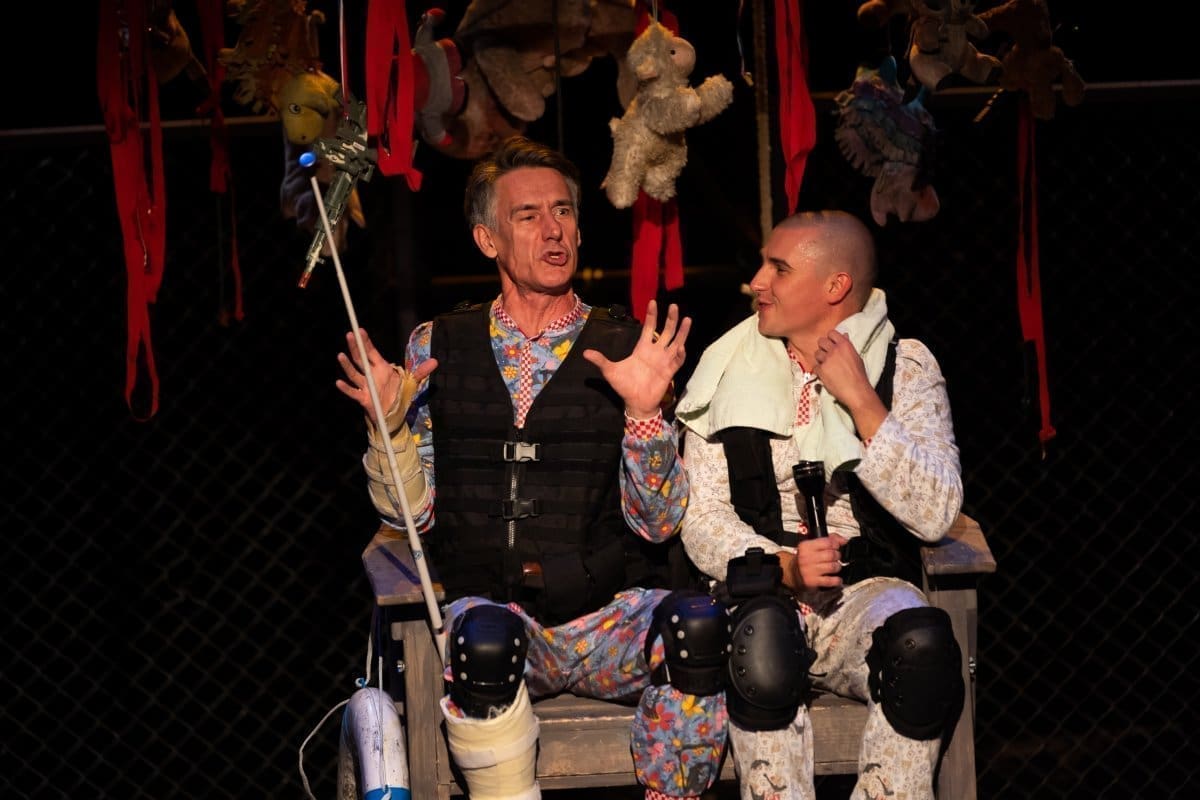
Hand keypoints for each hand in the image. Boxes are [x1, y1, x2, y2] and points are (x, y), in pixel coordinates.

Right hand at [335, 328, 437, 416]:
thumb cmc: (400, 395)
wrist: (395, 414)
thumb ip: (421, 372)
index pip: (372, 352)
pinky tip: (339, 382)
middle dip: (355, 347)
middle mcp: (372, 375)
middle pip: (360, 359)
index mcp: (382, 368)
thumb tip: (436, 361)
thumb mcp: (412, 383)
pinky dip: (346, 388)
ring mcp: (366, 386)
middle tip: (349, 334)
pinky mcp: (364, 399)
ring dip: (347, 365)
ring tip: (340, 355)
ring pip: (354, 374)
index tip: (360, 330)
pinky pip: (353, 392)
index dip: (366, 342)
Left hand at [582, 300, 691, 418]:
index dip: (651, 315)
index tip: (652, 302)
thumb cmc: (624, 386)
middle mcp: (656, 352)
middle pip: (666, 331)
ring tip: (687, 319)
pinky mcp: (669, 371)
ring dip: (682, 332)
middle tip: (674, 305)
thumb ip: (600, 360)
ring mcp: (664, 361)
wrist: (635, 402)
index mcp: (643, 348)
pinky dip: (680, 354)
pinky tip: (680, 347)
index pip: (649, 328)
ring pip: (676, 342)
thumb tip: (584, 353)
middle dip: (670, 319)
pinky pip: (678, 361)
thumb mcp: (610, 371)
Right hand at [781, 534, 846, 591]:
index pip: (827, 542)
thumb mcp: (812, 545)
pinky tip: (836, 578)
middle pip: (831, 554)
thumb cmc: (805, 558)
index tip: (836, 547)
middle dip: (837, 556)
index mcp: (806, 546)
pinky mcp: (813, 581)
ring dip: (837, 567)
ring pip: (833, 567)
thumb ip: (829, 539)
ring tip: (834, 566)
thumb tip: (843, 540)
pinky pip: (830, 580)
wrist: (794, 573)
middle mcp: (807, 558)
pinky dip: (836, 580)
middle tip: (835, 557)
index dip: (835, 544)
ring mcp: (810, 570)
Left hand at [812, 329, 886, 438]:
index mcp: (845, 345)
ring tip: (827, 366)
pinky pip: (816, 366)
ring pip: (816, 353)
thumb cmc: (859, 375)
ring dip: (820, 359)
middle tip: (827, 355)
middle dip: (823, 347)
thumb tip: (844, 335)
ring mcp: (827, 360)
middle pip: (821, 341)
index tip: (831, 343)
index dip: (830, 338)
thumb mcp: (856, 357)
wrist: (856, 391)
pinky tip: (826, 375)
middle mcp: (834, 350)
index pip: (831, 333)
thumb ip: (848, 346)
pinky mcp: (821, 370)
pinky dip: (819, 371)